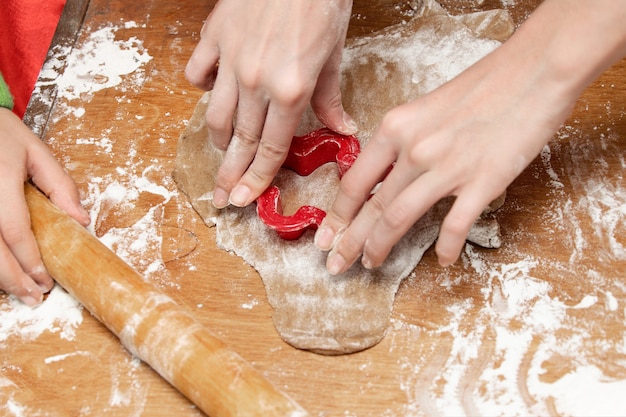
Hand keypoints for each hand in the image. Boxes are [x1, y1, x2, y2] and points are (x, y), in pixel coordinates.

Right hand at [0, 108, 88, 305]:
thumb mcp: (35, 151)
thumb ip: (60, 185)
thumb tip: (81, 220)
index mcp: (0, 182)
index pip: (15, 230)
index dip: (30, 261)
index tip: (45, 281)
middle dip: (12, 279)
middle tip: (33, 298)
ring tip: (19, 292)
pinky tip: (2, 272)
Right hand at [185, 0, 355, 208]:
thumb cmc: (322, 1)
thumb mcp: (333, 55)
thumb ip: (330, 99)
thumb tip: (343, 130)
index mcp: (291, 90)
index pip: (271, 148)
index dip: (257, 179)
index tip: (245, 199)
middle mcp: (257, 81)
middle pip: (239, 141)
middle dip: (230, 175)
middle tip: (221, 198)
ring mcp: (231, 59)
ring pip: (215, 115)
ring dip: (218, 140)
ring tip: (222, 152)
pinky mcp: (215, 37)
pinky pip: (197, 74)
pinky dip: (202, 88)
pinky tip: (213, 92)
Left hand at [313, 18, 584, 273]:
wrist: (535, 70)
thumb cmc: (483, 85)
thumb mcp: (426, 107)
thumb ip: (403, 140)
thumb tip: (387, 174)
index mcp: (396, 127)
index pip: (355, 182)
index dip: (338, 215)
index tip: (327, 236)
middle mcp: (414, 149)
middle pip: (371, 206)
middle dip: (349, 240)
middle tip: (336, 264)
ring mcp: (447, 167)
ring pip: (399, 218)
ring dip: (379, 246)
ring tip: (370, 264)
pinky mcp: (482, 182)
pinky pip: (455, 225)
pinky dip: (446, 247)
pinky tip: (444, 260)